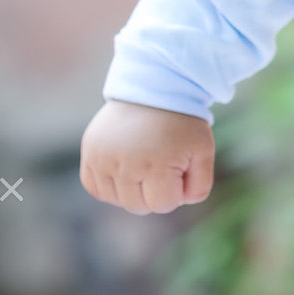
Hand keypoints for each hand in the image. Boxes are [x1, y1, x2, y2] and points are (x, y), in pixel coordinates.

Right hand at [80, 99, 213, 214]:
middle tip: (161, 163)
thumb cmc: (182, 122)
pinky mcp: (89, 152)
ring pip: (115, 200)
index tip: (178, 167)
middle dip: (153, 192)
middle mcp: (124, 165)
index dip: (175, 191)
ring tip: (143, 161)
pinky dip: (109, 185)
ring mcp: (102, 158)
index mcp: (156, 165)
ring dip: (131, 189)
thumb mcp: (203, 151)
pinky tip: (123, 167)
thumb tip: (177, 203)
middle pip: (137, 206)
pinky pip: (94, 188)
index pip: (162, 205)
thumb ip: (199, 186)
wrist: (154, 87)